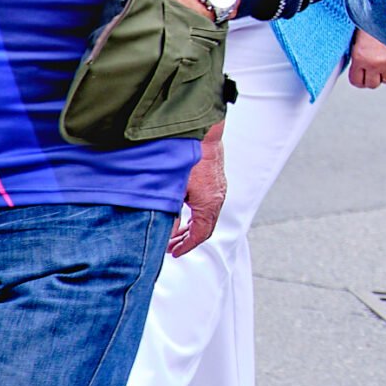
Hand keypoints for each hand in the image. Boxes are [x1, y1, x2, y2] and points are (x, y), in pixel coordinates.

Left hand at [169, 123, 225, 256]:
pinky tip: (182, 212)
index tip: (174, 253)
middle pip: (205, 227)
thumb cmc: (186, 157)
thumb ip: (169, 216)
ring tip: (175, 232)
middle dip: (187, 239)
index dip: (187, 247)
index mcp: (209, 203)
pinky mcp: (215, 180)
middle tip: (171, 246)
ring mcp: (218, 188)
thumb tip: (167, 234)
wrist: (200, 132)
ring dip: (191, 226)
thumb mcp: (171, 191)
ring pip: (206, 216)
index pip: (200, 234)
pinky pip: (207, 205)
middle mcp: (217, 197)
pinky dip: (195, 214)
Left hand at [347, 28, 385, 88]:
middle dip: (373, 78)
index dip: (360, 79)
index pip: (356, 81)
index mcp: (359, 57)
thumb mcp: (358, 35)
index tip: (362, 76)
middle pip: (372, 84)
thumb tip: (358, 62)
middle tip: (375, 70)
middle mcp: (373, 63)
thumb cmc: (373, 18)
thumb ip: (358, 51)